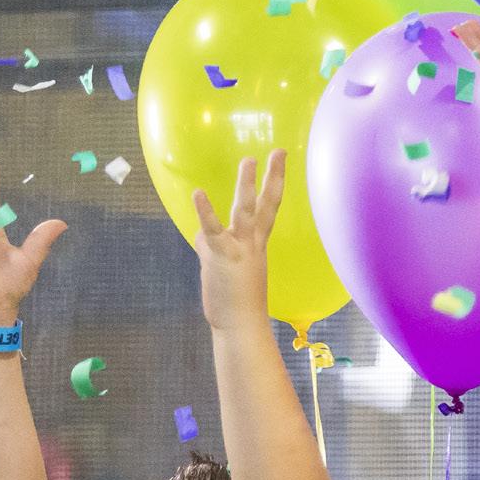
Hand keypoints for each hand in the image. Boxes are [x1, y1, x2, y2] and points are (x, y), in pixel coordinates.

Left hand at [188, 149, 285, 330]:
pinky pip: (212, 230)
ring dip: (247, 186)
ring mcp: (238, 249)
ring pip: (245, 212)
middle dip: (272, 178)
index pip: (270, 208)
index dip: (276, 182)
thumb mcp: (227, 267)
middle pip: (265, 204)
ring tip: (249, 161)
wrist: (240, 326)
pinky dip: (205, 211)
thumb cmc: (236, 302)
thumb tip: (202, 237)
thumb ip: (215, 246)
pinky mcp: (219, 256)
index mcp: (257, 244)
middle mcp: (252, 243)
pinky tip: (199, 192)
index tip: (280, 159)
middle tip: (277, 152)